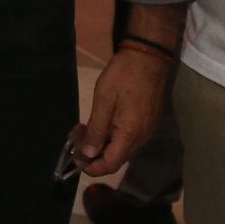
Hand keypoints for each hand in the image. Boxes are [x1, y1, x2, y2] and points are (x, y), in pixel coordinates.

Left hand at [76, 48, 168, 175]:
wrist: (149, 56)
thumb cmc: (124, 75)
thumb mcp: (104, 100)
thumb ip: (96, 130)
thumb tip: (88, 153)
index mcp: (130, 135)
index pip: (110, 165)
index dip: (91, 167)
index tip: (75, 157)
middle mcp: (141, 138)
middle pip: (116, 158)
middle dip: (93, 153)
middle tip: (75, 135)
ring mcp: (147, 130)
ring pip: (121, 148)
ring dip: (102, 143)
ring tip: (84, 127)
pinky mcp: (148, 121)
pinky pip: (128, 137)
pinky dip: (112, 135)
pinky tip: (101, 121)